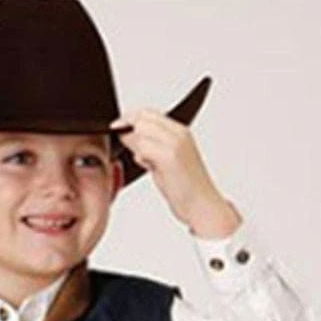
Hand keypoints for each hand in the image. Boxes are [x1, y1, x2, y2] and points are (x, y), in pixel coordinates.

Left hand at [109, 108, 240, 237]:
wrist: (202, 206)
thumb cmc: (186, 189)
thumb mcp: (164, 163)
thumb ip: (148, 147)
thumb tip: (127, 136)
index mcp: (180, 132)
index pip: (149, 113)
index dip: (130, 118)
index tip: (118, 128)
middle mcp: (179, 134)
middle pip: (143, 117)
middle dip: (129, 129)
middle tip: (125, 144)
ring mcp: (175, 143)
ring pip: (141, 130)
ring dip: (136, 145)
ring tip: (147, 163)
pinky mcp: (170, 156)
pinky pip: (144, 147)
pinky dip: (140, 156)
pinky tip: (149, 167)